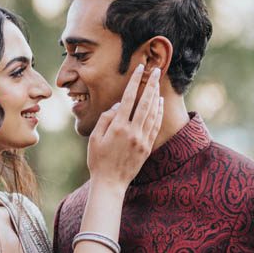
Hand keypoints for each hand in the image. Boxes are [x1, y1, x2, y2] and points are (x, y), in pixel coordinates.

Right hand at [86, 64, 162, 187]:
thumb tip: (117, 105)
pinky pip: (156, 125)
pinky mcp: (147, 147)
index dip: (134, 82)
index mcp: (118, 127)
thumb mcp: (94, 138)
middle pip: (145, 102)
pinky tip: (159, 104)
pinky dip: (159, 112)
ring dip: (156, 95)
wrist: (110, 183)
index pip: (128, 98)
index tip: (139, 69)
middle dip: (151, 84)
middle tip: (157, 70)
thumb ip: (105, 119)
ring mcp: (142, 139)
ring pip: (153, 112)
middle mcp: (133, 131)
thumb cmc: (98, 160)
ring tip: (158, 83)